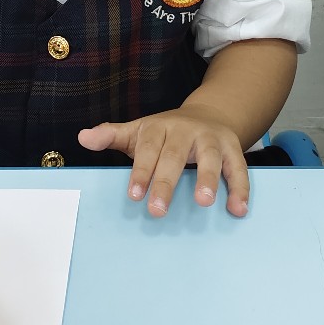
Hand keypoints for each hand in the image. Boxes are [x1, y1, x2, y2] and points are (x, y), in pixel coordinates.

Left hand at [77, 109, 248, 218]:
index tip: (134, 195)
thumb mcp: (138, 131)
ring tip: (203, 202)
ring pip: (211, 158)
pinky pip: (238, 168)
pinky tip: (238, 209)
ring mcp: (212, 139)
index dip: (141, 171)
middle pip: (175, 156)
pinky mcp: (233, 149)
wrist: (209, 114)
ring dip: (209, 179)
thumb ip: (112, 136)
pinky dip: (240, 188)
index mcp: (159, 127)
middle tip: (157, 210)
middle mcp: (187, 131)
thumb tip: (82, 138)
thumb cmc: (166, 132)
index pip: (148, 149)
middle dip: (166, 183)